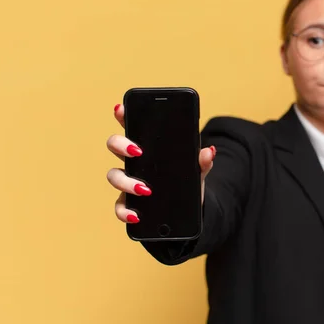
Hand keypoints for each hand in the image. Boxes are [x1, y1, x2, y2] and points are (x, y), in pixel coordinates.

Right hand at [106, 103, 214, 222]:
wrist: (189, 209)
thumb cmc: (187, 181)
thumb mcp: (197, 170)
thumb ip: (202, 161)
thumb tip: (209, 151)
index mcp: (148, 147)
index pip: (132, 126)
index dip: (122, 115)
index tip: (121, 109)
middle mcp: (133, 162)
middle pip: (115, 146)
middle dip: (121, 145)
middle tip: (138, 151)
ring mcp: (128, 182)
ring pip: (113, 175)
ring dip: (126, 181)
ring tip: (145, 189)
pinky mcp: (129, 204)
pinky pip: (119, 206)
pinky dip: (124, 211)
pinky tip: (135, 214)